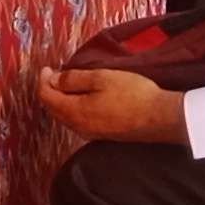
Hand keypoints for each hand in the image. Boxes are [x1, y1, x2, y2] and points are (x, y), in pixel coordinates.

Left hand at [33, 61, 188, 143]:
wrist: (161, 118)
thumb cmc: (132, 94)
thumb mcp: (101, 78)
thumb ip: (73, 79)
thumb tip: (53, 80)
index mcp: (74, 111)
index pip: (46, 97)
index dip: (43, 80)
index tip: (47, 68)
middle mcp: (78, 127)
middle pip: (53, 109)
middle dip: (49, 91)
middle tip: (53, 75)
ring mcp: (91, 134)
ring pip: (66, 117)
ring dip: (61, 101)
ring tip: (67, 85)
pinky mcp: (103, 136)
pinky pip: (79, 122)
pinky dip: (73, 109)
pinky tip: (83, 101)